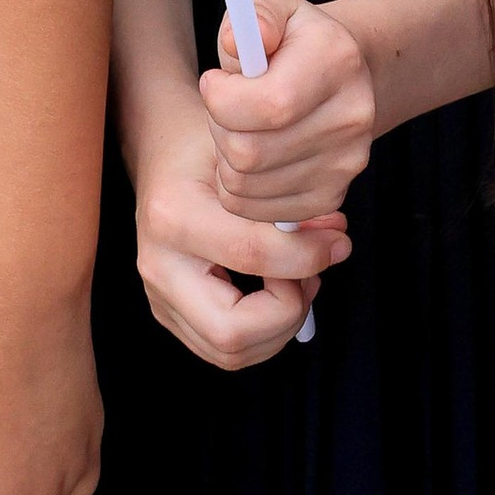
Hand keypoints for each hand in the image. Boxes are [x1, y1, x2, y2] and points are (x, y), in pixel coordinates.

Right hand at [131, 81, 347, 369]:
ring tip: (298, 279)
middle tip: (311, 274)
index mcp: (172, 214)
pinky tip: (278, 289)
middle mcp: (157, 264)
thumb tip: (336, 240)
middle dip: (288, 313)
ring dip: (279, 327)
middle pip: (231, 334)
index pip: (251, 256)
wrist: (160, 146)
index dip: (308, 256)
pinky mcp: (167, 311)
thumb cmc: (206, 141)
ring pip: (229, 353)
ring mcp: (157, 295)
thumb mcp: (247, 151)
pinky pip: (223, 348)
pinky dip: (263, 331)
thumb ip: (291, 197)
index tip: (337, 241)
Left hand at [201, 0, 378, 220]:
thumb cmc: (292, 42)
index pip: (266, 105)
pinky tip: (251, 158)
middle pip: (249, 153)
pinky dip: (240, 191)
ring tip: (240, 129)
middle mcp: (350, 116)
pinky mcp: (332, 195)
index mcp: (336, 61)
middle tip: (225, 108)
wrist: (341, 75)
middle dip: (218, 130)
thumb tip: (239, 42)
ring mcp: (346, 162)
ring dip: (225, 161)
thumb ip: (253, 17)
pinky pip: (259, 212)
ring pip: (246, 187)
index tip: (215, 82)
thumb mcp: (270, 11)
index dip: (221, 99)